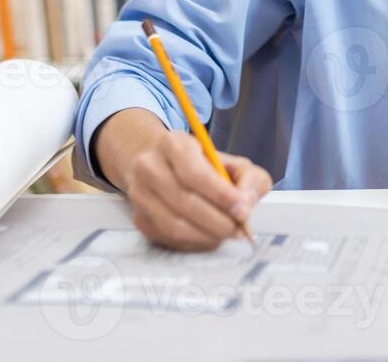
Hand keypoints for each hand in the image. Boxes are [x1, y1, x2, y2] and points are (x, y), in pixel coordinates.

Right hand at [95, 108, 272, 249]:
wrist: (164, 165)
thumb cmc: (204, 166)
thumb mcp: (233, 163)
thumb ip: (249, 180)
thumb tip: (245, 205)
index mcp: (173, 144)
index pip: (194, 173)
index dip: (220, 195)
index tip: (242, 211)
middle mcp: (150, 166)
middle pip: (183, 201)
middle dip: (217, 221)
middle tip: (238, 229)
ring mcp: (139, 193)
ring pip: (173, 224)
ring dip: (205, 236)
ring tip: (226, 234)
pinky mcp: (138, 217)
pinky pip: (166, 238)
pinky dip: (192, 243)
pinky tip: (208, 237)